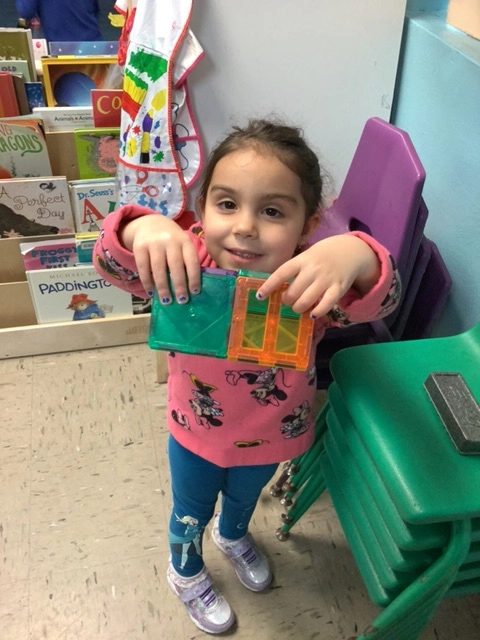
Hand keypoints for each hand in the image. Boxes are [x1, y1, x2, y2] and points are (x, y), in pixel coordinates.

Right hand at [120, 215, 200, 302]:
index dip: (194, 277)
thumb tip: (190, 288)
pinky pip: (143, 268)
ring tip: (167, 300)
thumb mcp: (182, 245)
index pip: (191, 261)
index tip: (195, 292)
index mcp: (185, 241)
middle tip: (182, 301)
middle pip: (175, 266)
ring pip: (159, 269)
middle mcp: (170, 240)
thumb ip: (186, 261)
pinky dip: (147, 282)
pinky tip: (151, 292)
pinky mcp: (139, 247)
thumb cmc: (171, 241)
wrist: (149, 223)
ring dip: (163, 287)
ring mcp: (154, 243)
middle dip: (179, 285)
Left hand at [256, 235, 380, 317]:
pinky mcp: (338, 288)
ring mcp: (326, 279)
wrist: (349, 251)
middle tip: (288, 300)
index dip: (269, 286)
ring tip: (299, 307)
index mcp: (301, 260)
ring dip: (299, 308)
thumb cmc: (321, 256)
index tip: (260, 296)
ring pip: (306, 300)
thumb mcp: (306, 257)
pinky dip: (318, 312)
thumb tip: (276, 289)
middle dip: (287, 300)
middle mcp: (312, 269)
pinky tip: (313, 315)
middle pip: (293, 291)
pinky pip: (327, 303)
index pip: (281, 273)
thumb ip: (294, 270)